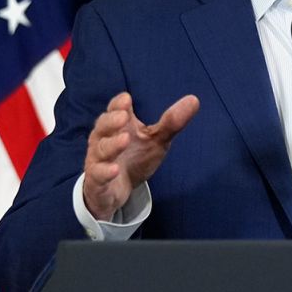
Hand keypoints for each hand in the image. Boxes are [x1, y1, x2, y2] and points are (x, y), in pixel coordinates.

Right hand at [82, 91, 199, 219]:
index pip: (114, 109)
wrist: (117, 191)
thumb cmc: (135, 158)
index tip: (127, 99)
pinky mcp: (97, 181)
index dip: (118, 104)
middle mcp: (104, 139)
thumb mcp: (156, 140)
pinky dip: (105, 171)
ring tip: (125, 139)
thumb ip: (171, 122)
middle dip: (112, 120)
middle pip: (103, 125)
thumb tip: (194, 100)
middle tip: (124, 117)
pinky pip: (98, 174)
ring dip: (112, 144)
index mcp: (117, 125)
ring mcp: (98, 160)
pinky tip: (114, 170)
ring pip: (101, 149)